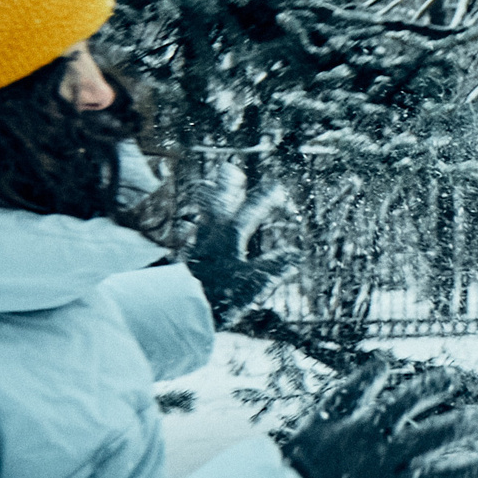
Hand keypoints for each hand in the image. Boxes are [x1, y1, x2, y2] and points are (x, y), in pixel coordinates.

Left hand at [184, 179, 295, 328]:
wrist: (181, 307)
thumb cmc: (217, 296)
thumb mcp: (252, 283)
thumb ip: (274, 267)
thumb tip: (296, 255)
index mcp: (229, 237)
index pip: (250, 211)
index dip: (264, 199)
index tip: (277, 187)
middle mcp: (211, 236)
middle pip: (219, 203)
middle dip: (226, 187)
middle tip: (229, 169)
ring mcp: (197, 246)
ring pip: (203, 216)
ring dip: (207, 200)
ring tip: (206, 186)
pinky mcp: (188, 259)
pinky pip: (194, 233)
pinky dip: (198, 224)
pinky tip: (196, 226)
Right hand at [280, 362, 477, 477]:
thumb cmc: (310, 452)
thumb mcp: (327, 413)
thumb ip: (357, 387)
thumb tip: (384, 361)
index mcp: (366, 429)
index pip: (402, 403)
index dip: (428, 388)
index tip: (452, 377)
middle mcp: (381, 457)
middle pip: (427, 440)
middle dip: (458, 428)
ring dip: (463, 473)